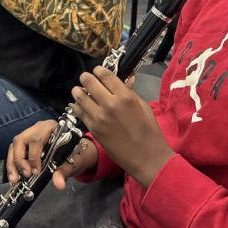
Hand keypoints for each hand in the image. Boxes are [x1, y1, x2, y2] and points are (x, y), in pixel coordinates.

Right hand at [6, 120, 98, 189]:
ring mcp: (29, 135)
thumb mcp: (72, 162)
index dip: (33, 156)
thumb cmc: (74, 154)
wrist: (76, 153)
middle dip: (20, 160)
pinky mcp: (24, 144)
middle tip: (25, 175)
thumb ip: (65, 172)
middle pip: (20, 140)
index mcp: (50, 127)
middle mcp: (37, 128)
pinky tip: (15, 176)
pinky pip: (14, 152)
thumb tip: (58, 183)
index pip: (36, 139)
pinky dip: (13, 165)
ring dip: (13, 164)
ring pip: (14, 146)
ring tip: (14, 179)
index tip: (36, 172)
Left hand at [71, 67, 173, 188]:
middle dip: (86, 78)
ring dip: (79, 91)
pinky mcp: (93, 129)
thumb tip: (126, 79)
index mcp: (125, 96)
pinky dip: (78, 106)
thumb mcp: (143, 107)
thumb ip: (130, 91)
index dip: (98, 70)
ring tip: (81, 91)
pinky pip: (79, 112)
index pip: (104, 74)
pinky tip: (82, 105)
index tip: (97, 71)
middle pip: (88, 82)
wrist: (146, 157)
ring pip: (79, 96)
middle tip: (87, 79)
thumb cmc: (149, 131)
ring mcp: (99, 117)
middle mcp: (110, 104)